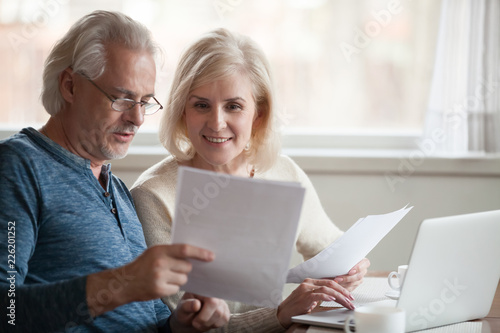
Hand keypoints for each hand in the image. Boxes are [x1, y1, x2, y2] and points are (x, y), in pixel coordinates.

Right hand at [86, 244, 213, 316]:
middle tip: (175, 269)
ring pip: (183, 279)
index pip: (185, 249)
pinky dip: (172, 288)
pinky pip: (176, 289)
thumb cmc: (143, 265)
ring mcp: (159, 277)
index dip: (200, 252)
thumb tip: (195, 253)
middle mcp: (160, 263)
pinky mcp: (159, 290)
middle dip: (185, 269)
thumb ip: (172, 251)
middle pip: (187, 267)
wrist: (125, 282)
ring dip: (179, 279)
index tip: (211, 256)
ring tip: (166, 277)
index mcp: (160, 250)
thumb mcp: (155, 252)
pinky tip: (162, 284)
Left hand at [170, 293, 229, 331]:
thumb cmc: (184, 312)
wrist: (188, 319)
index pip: (211, 301)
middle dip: (205, 321)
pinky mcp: (225, 309)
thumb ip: (187, 306)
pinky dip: (215, 324)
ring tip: (200, 322)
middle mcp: (214, 292)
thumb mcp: (182, 309)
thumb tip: (196, 304)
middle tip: (195, 323)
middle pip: (218, 311)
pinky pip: (225, 318)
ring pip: (222, 316)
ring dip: (209, 324)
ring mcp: (221, 300)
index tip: (194, 321)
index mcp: (202, 288)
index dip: (205, 314)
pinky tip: (207, 321)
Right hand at [276, 278, 354, 327]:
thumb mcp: (310, 299)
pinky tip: (333, 299)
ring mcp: (306, 289)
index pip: (329, 282)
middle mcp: (308, 283)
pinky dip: (327, 296)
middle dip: (343, 292)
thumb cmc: (296, 307)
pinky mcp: (304, 297)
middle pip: (330, 284)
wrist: (283, 312)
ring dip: (339, 296)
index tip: (349, 295)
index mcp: (310, 282)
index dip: (341, 288)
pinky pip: (318, 294)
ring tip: (346, 303)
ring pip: (327, 289)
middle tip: (351, 299)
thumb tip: (333, 297)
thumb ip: (319, 295)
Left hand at [334, 258, 369, 290]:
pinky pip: (351, 288)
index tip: (350, 271)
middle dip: (347, 278)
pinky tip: (337, 285)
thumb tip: (339, 258)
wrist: (341, 264)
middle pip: (359, 276)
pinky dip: (344, 287)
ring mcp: (360, 278)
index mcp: (364, 261)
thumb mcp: (346, 256)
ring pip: (354, 283)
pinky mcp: (356, 284)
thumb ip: (346, 257)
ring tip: (336, 281)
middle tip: (338, 278)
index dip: (358, 268)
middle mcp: (363, 270)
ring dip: (344, 283)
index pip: (366, 264)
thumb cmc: (343, 258)